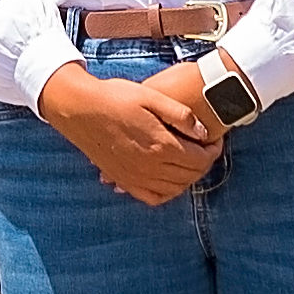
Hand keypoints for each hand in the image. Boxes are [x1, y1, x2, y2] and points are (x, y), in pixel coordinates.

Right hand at [33, 59, 220, 207]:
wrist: (78, 109)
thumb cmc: (114, 98)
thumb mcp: (151, 96)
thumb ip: (180, 115)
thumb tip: (202, 132)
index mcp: (160, 145)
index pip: (200, 159)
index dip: (213, 150)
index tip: (214, 140)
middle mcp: (150, 167)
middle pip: (190, 175)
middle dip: (204, 163)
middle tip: (206, 149)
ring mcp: (136, 177)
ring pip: (175, 189)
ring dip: (189, 177)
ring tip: (190, 160)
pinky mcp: (123, 180)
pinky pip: (153, 197)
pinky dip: (167, 192)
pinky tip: (170, 179)